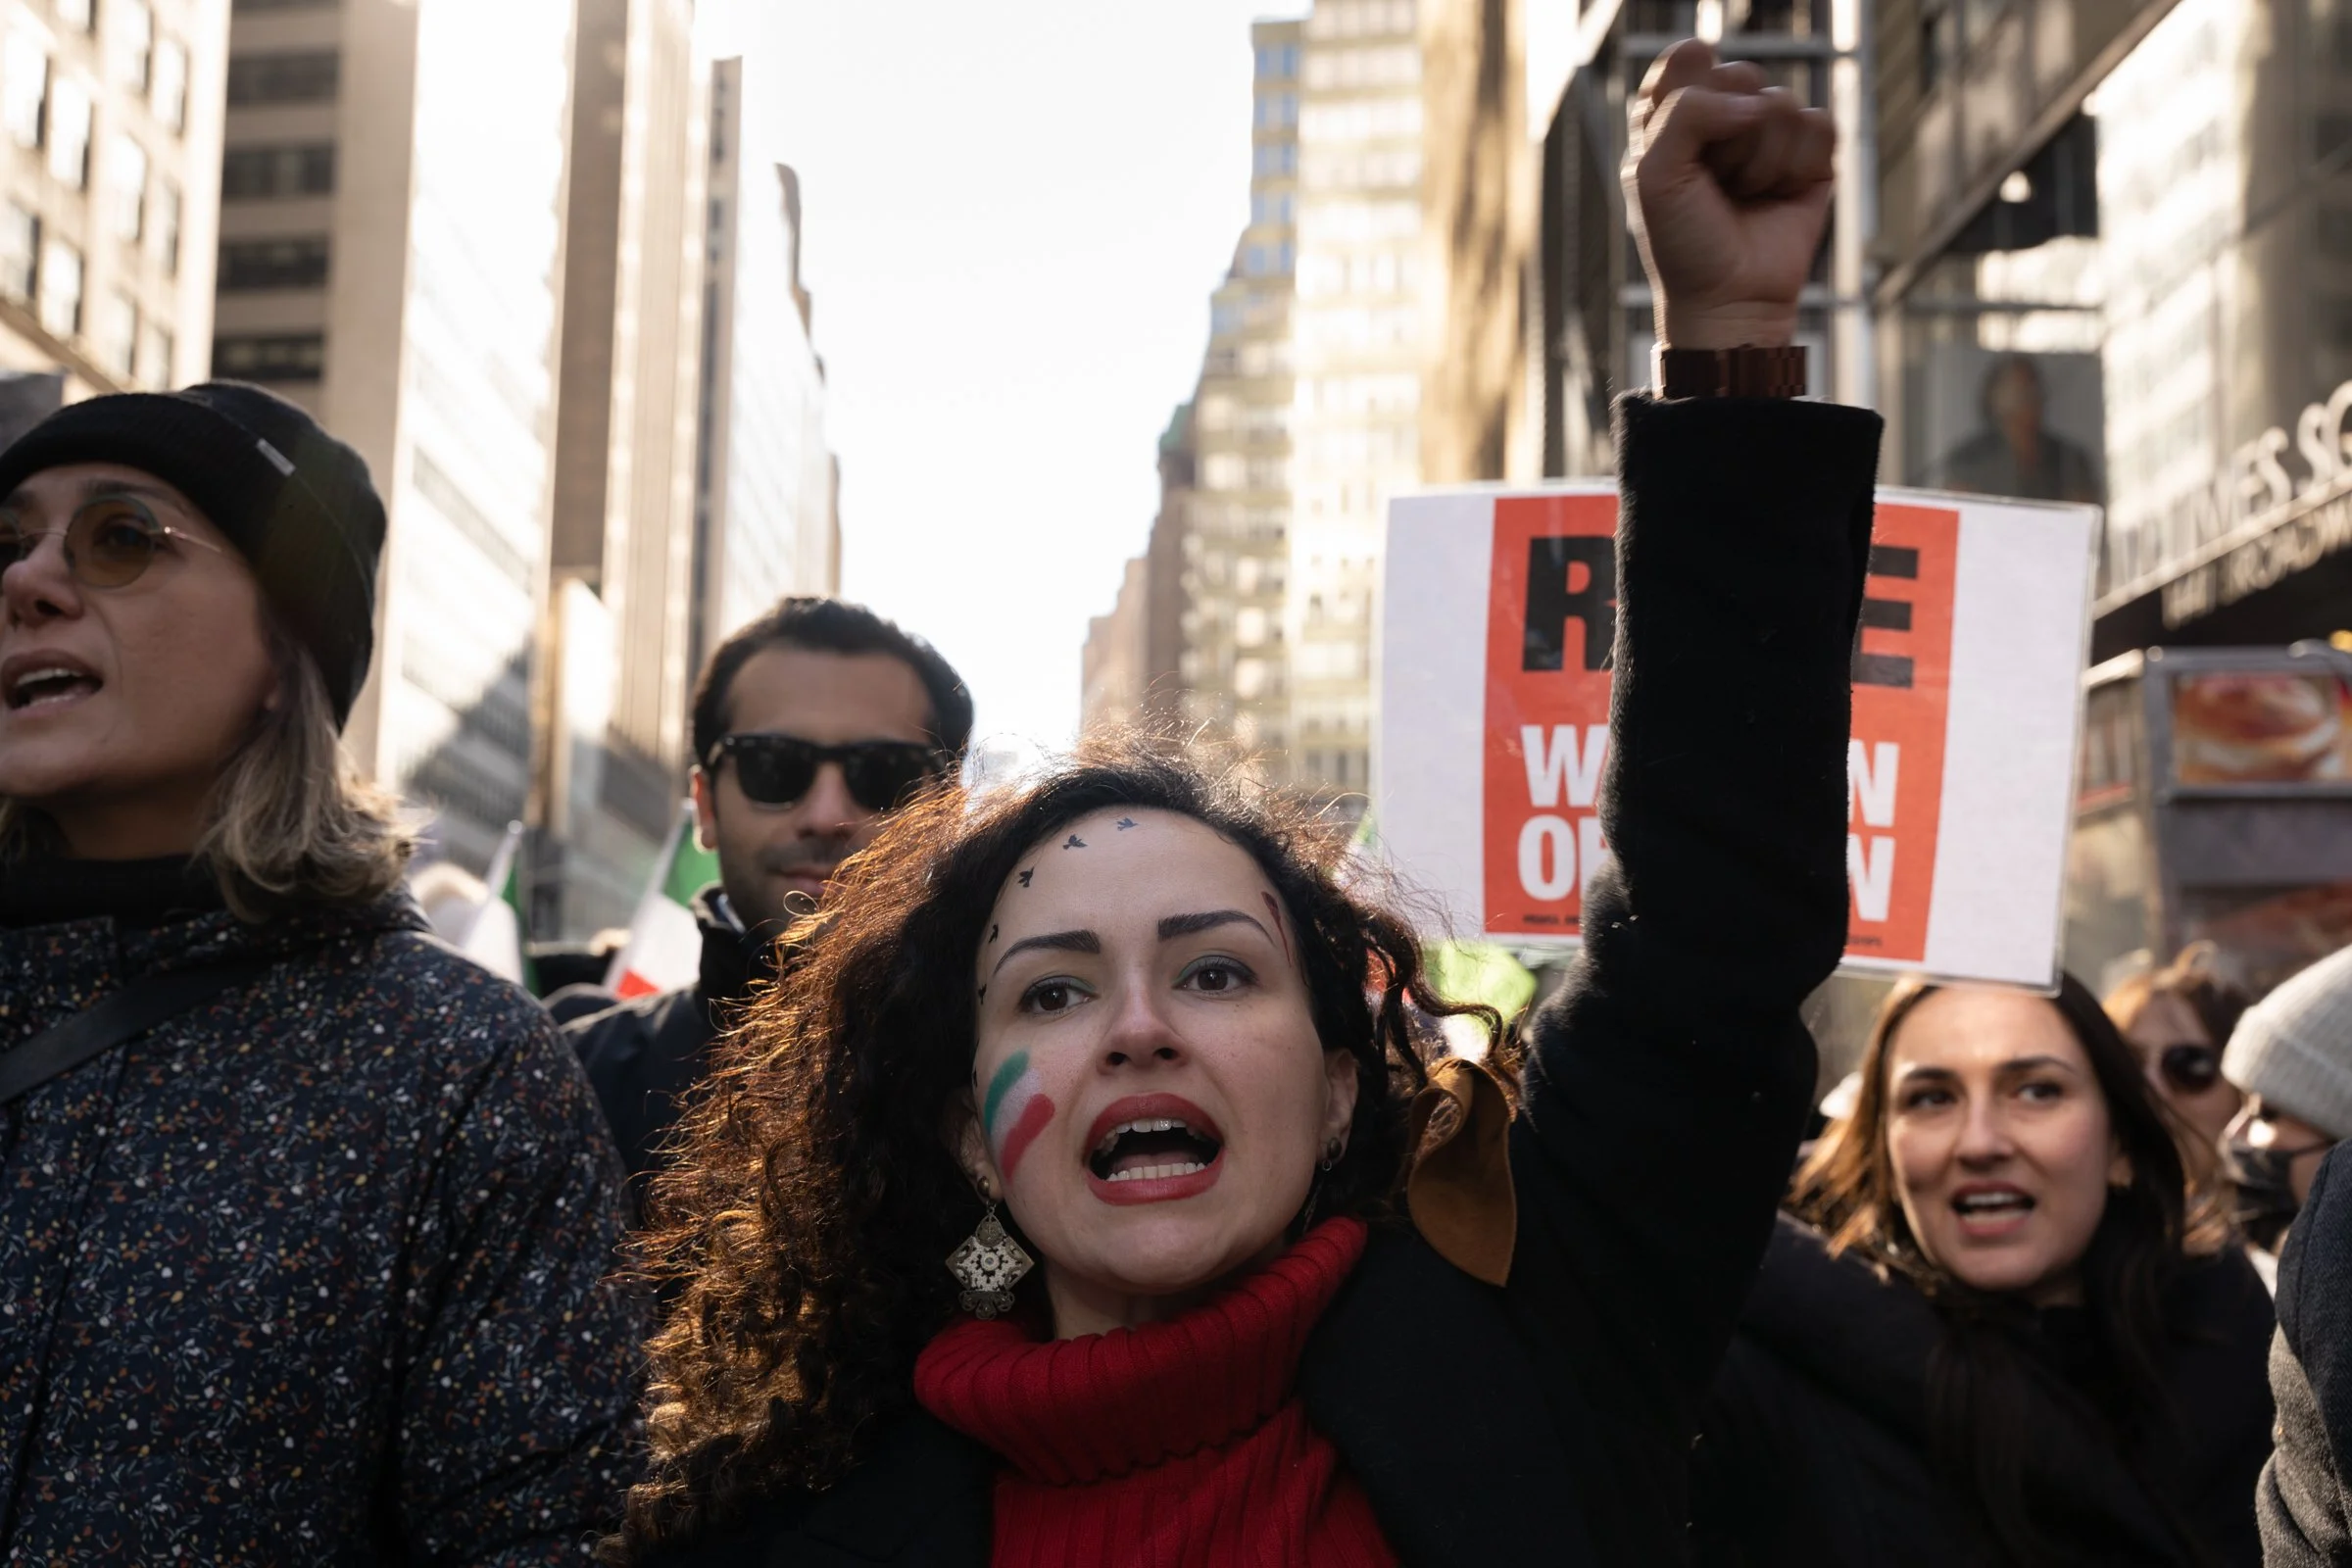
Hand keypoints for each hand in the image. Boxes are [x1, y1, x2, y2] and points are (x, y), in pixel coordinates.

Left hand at [1623, 40, 1835, 350]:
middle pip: (1741, 74)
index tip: (1687, 141)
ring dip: (1761, 161)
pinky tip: (1780, 196)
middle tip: (1716, 181)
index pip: (1687, 57)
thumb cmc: (1683, 243)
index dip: (1691, 90)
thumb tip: (1754, 101)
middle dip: (1728, 136)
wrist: (1730, 299)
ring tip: (1745, 197)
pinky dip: (1799, 167)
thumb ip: (1687, 113)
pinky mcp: (1811, 155)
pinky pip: (1819, 125)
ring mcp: (1769, 135)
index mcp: (1673, 115)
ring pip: (1782, 104)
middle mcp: (1722, 117)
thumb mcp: (1655, 175)